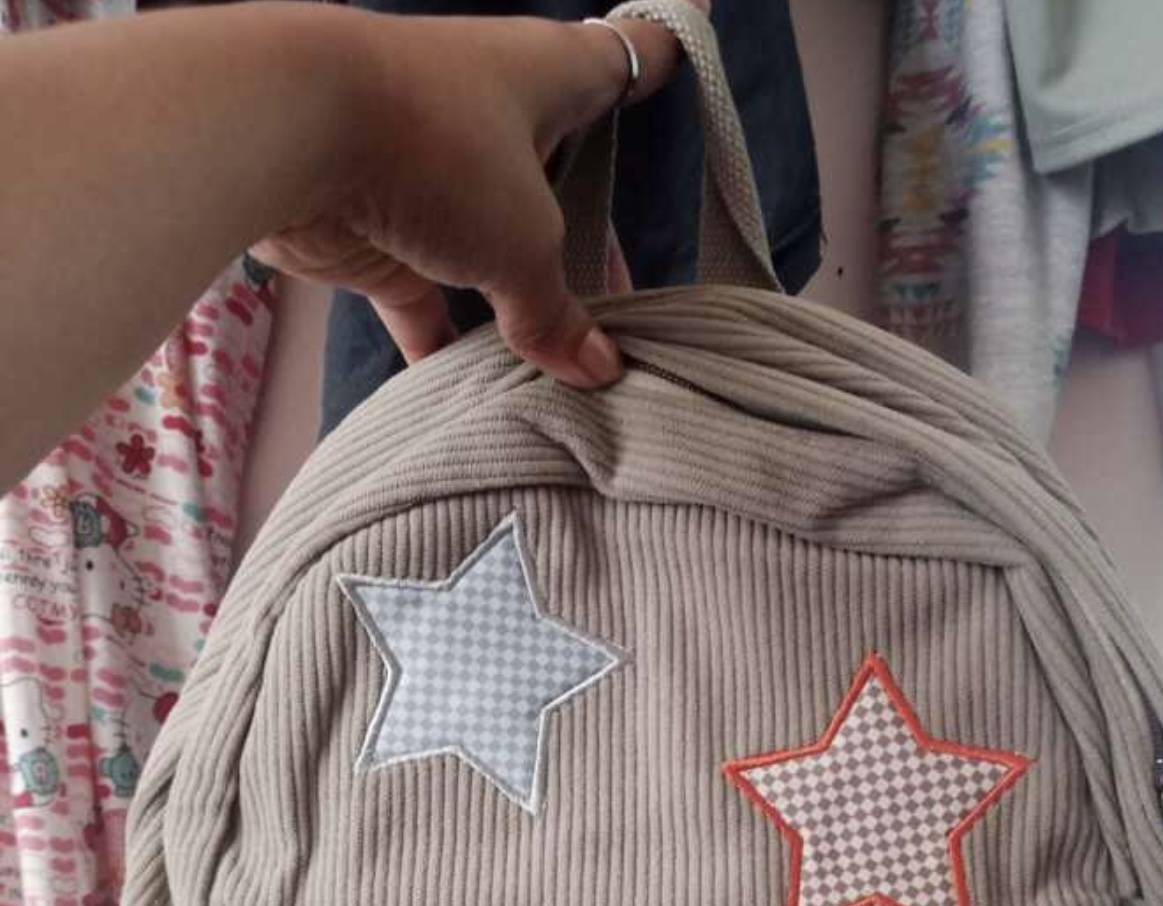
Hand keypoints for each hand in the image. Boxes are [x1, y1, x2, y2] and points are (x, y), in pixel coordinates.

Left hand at [254, 9, 697, 386]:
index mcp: (547, 76)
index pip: (624, 61)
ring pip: (487, 239)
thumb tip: (597, 371)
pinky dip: (443, 341)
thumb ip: (557, 313)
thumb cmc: (438, 150)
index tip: (679, 69)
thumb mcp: (523, 243)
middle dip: (587, 230)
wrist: (289, 132)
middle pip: (557, 173)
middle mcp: (490, 111)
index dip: (654, 68)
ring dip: (514, 294)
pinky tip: (474, 392)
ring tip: (562, 359)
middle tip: (631, 300)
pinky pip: (422, 294)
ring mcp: (428, 168)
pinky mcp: (374, 224)